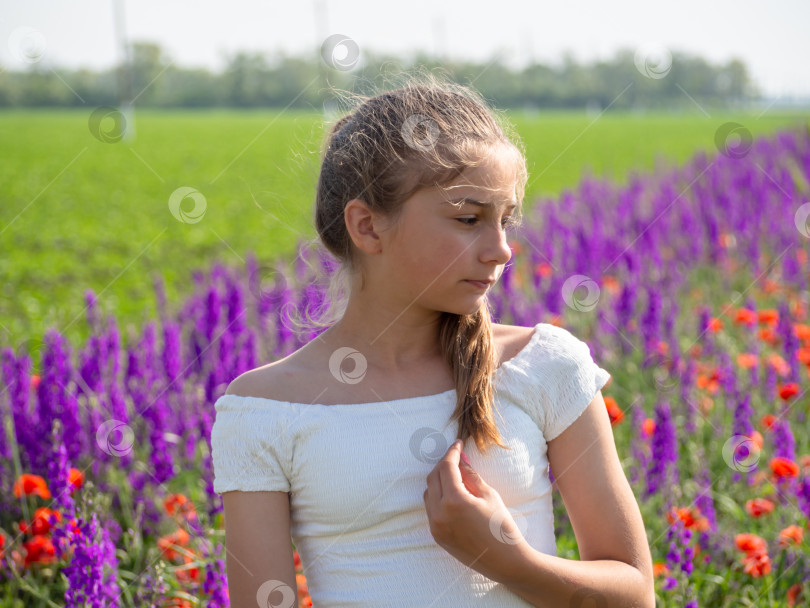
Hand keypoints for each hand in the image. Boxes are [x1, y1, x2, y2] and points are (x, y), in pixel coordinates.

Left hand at [423, 439, 528, 582]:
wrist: (506, 562)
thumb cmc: (502, 526)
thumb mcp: (489, 495)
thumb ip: (470, 475)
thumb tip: (460, 460)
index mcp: (454, 501)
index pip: (446, 467)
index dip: (452, 452)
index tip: (458, 444)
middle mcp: (440, 514)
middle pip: (433, 478)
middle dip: (444, 465)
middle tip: (457, 458)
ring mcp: (436, 526)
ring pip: (428, 493)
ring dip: (439, 481)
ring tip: (456, 477)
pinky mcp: (437, 536)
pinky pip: (431, 509)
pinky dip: (438, 497)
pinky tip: (452, 495)